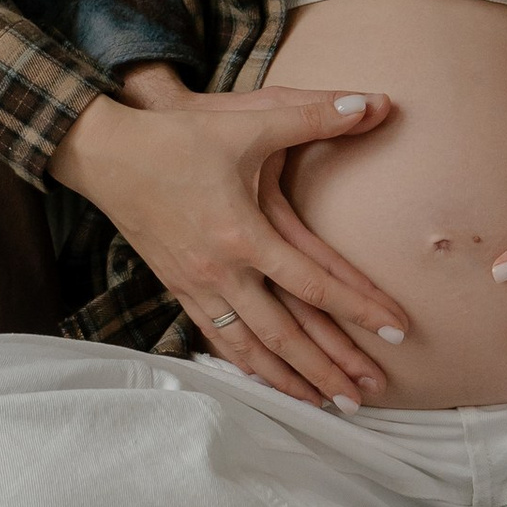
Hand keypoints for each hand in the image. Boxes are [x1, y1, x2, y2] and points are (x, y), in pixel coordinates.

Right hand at [51, 80, 411, 408]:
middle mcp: (221, 272)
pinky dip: (248, 366)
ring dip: (291, 380)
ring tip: (327, 404)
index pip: (315, 285)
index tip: (398, 332)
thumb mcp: (250, 121)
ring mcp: (196, 286)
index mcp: (244, 234)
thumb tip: (375, 102)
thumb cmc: (179, 137)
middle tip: (370, 395)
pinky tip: (266, 379)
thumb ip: (315, 115)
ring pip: (251, 349)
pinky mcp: (178, 288)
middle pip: (286, 335)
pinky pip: (218, 340)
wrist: (108, 154)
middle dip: (331, 368)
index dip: (361, 309)